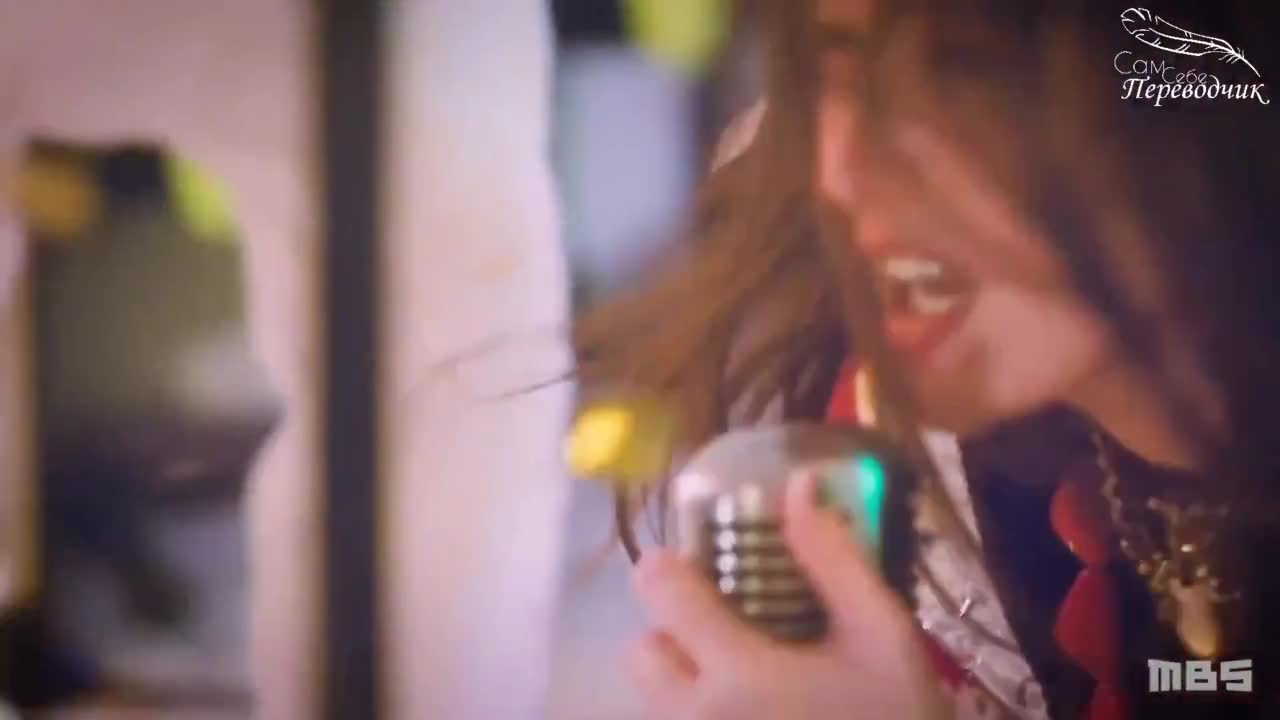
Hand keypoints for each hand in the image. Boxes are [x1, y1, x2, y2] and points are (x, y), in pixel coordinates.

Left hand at [625, 473, 949, 719]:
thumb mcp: (881, 638)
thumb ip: (833, 560)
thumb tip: (797, 486)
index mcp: (735, 673)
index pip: (657, 590)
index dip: (673, 565)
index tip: (707, 567)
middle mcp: (695, 717)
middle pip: (643, 651)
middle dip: (675, 631)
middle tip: (730, 632)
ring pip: (654, 697)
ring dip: (684, 678)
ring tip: (748, 683)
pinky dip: (698, 712)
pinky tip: (755, 714)